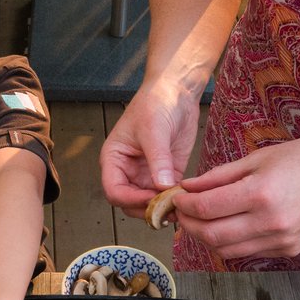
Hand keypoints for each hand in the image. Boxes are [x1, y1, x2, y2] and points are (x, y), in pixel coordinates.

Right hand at [100, 78, 200, 215]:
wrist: (177, 90)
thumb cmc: (156, 103)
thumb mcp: (154, 130)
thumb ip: (157, 160)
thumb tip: (162, 187)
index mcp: (114, 160)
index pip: (113, 191)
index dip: (130, 200)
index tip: (151, 199)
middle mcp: (128, 171)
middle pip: (129, 204)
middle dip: (146, 209)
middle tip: (167, 208)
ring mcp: (147, 175)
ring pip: (149, 204)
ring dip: (162, 209)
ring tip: (179, 207)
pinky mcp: (167, 174)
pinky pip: (168, 195)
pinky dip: (175, 201)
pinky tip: (186, 200)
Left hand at [173, 134, 299, 258]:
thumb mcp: (259, 157)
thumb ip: (220, 176)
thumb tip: (189, 186)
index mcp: (261, 193)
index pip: (206, 208)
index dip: (184, 204)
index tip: (177, 197)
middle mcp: (270, 222)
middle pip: (211, 235)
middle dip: (188, 225)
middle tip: (182, 212)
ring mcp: (280, 240)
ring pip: (226, 250)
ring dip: (206, 237)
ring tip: (201, 220)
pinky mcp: (288, 250)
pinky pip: (247, 252)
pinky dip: (230, 242)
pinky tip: (228, 226)